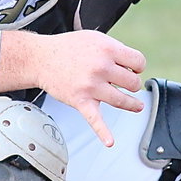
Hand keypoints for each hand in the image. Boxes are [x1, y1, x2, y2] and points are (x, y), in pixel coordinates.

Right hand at [0, 30, 146, 147]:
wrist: (41, 58)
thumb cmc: (68, 48)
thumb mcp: (96, 38)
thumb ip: (115, 50)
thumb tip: (132, 67)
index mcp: (107, 49)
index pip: (139, 62)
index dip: (138, 67)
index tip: (133, 70)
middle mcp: (101, 67)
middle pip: (133, 82)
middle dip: (132, 84)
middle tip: (125, 84)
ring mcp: (91, 86)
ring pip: (122, 100)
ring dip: (132, 104)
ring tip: (136, 105)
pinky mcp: (81, 101)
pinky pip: (94, 120)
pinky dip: (103, 133)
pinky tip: (110, 141)